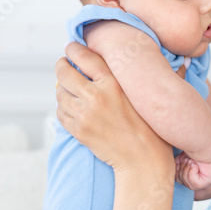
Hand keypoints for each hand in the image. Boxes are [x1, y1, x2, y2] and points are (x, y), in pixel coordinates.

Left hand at [56, 42, 172, 174]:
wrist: (143, 160)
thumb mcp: (142, 94)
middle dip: (62, 66)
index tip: (71, 49)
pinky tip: (74, 108)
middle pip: (64, 72)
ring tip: (72, 90)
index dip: (73, 49)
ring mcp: (84, 114)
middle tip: (64, 65)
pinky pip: (60, 112)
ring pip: (60, 93)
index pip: (83, 56)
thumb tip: (117, 57)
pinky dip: (64, 108)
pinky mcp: (78, 130)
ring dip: (63, 89)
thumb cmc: (150, 127)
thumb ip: (128, 75)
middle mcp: (96, 96)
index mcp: (113, 82)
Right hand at [175, 153, 210, 193]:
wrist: (208, 145)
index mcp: (190, 176)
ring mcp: (202, 183)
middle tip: (188, 160)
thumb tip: (173, 169)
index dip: (177, 169)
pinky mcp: (206, 183)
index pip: (178, 178)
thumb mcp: (182, 158)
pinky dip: (192, 173)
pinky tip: (195, 166)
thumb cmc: (197, 150)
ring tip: (191, 162)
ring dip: (186, 170)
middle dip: (182, 168)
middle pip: (180, 181)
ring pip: (186, 183)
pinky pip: (194, 183)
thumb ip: (177, 164)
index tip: (182, 160)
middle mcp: (196, 181)